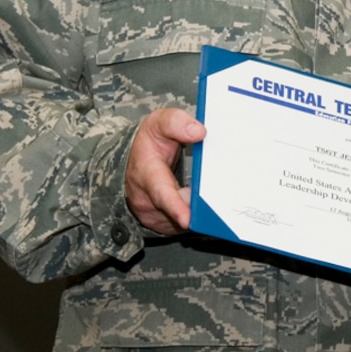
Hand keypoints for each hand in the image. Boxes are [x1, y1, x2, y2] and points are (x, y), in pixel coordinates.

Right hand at [124, 108, 204, 234]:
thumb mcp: (158, 124)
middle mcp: (147, 201)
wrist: (133, 163)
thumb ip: (176, 123)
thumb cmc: (149, 144)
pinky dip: (197, 217)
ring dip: (199, 212)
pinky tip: (203, 203)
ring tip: (207, 193)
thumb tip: (199, 132)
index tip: (187, 219)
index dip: (175, 207)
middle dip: (199, 208)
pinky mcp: (163, 226)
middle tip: (218, 197)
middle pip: (179, 213)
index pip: (161, 193)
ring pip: (184, 224)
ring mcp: (154, 217)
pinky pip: (184, 229)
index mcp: (147, 175)